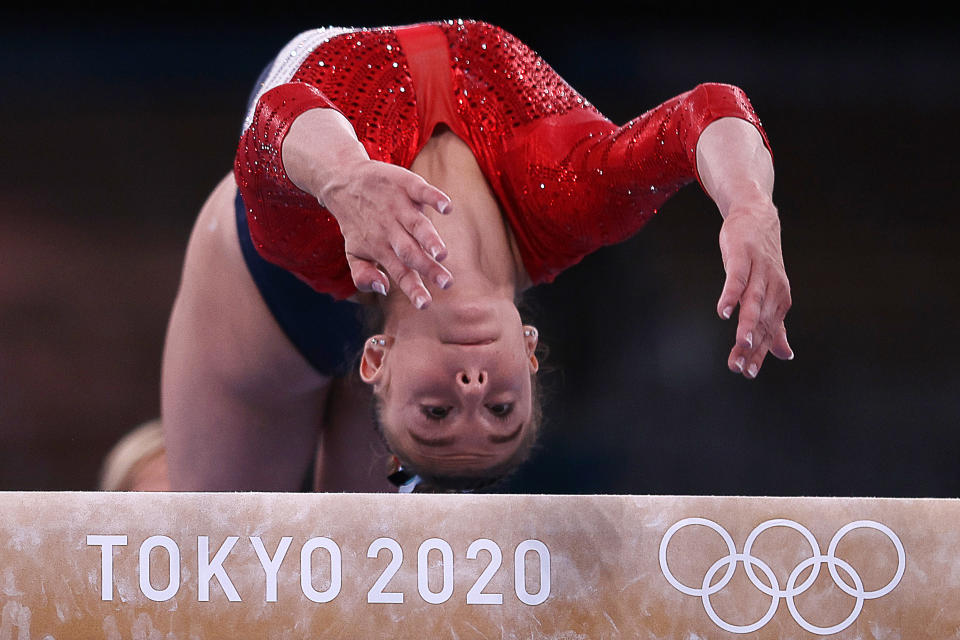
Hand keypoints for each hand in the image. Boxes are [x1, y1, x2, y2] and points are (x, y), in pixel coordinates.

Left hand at [319, 159, 453, 308]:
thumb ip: (364, 276)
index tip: (425, 304)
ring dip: (430, 239)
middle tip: (446, 283)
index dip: (412, 288)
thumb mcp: (353, 253)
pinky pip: (421, 191)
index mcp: (381, 249)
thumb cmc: (355, 223)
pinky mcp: (405, 185)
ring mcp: (399, 207)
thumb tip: (383, 289)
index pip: (400, 273)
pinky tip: (446, 207)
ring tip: (442, 253)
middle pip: (411, 252)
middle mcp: (391, 230)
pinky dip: (434, 198)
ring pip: (416, 225)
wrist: (342, 182)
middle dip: (428, 267)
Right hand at [716, 201, 792, 377]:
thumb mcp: (768, 293)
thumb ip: (775, 325)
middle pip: (761, 322)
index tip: (747, 374)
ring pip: (753, 303)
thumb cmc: (759, 260)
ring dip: (748, 324)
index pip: (768, 332)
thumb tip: (785, 354)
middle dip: (752, 346)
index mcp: (780, 301)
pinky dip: (730, 295)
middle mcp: (773, 288)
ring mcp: (758, 272)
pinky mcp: (742, 257)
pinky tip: (723, 311)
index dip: (758, 354)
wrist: (757, 218)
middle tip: (740, 369)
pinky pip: (737, 279)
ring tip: (741, 345)